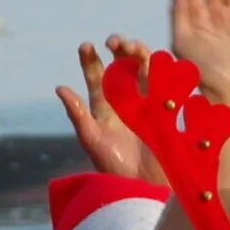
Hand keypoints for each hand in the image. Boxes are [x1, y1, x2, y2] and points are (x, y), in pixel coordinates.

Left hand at [55, 38, 163, 182]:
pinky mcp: (168, 112)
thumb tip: (60, 88)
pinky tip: (158, 63)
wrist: (143, 187)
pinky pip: (169, 85)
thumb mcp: (92, 141)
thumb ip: (78, 115)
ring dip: (141, 54)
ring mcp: (149, 105)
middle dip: (120, 49)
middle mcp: (127, 102)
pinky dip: (166, 70)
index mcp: (105, 108)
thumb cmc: (113, 168)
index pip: (96, 77)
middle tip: (114, 42)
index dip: (90, 60)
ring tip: (131, 47)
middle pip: (124, 66)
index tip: (86, 46)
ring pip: (147, 70)